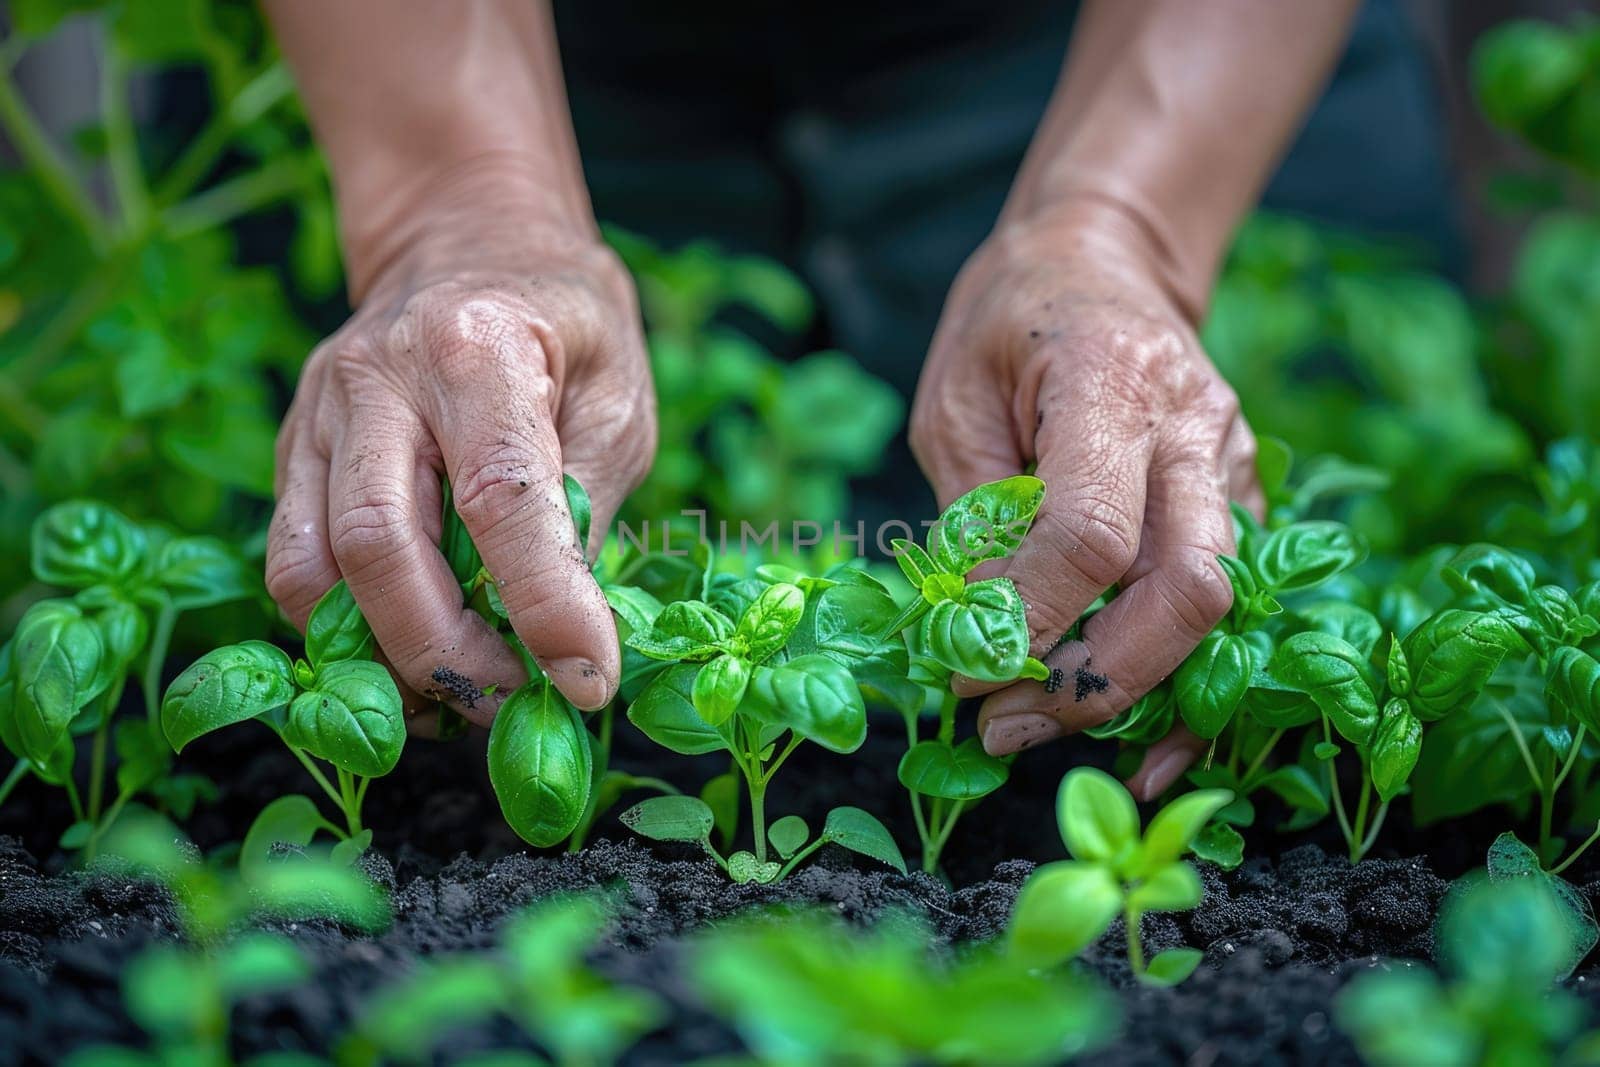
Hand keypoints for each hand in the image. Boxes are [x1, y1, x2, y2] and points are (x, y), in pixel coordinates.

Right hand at [265, 196, 654, 726]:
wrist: (470, 244)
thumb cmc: (565, 326)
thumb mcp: (618, 399)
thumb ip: (587, 504)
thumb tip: (564, 631)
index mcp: (479, 348)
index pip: (502, 497)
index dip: (544, 604)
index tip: (587, 680)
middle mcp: (379, 376)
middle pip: (381, 544)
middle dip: (447, 652)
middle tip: (509, 702)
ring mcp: (320, 412)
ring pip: (315, 567)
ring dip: (384, 657)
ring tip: (456, 695)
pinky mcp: (292, 448)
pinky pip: (293, 562)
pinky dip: (342, 629)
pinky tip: (404, 653)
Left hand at [910, 198, 1259, 797]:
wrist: (1098, 264)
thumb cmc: (1006, 323)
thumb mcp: (953, 401)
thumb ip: (974, 516)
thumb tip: (980, 636)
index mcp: (1113, 383)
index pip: (1090, 535)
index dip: (1027, 620)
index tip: (961, 668)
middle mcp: (1193, 428)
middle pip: (1182, 590)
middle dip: (1092, 678)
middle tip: (1002, 724)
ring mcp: (1233, 464)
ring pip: (1218, 611)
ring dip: (1133, 689)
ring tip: (1041, 727)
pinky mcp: (1243, 498)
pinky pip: (1229, 608)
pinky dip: (1185, 681)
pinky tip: (1140, 743)